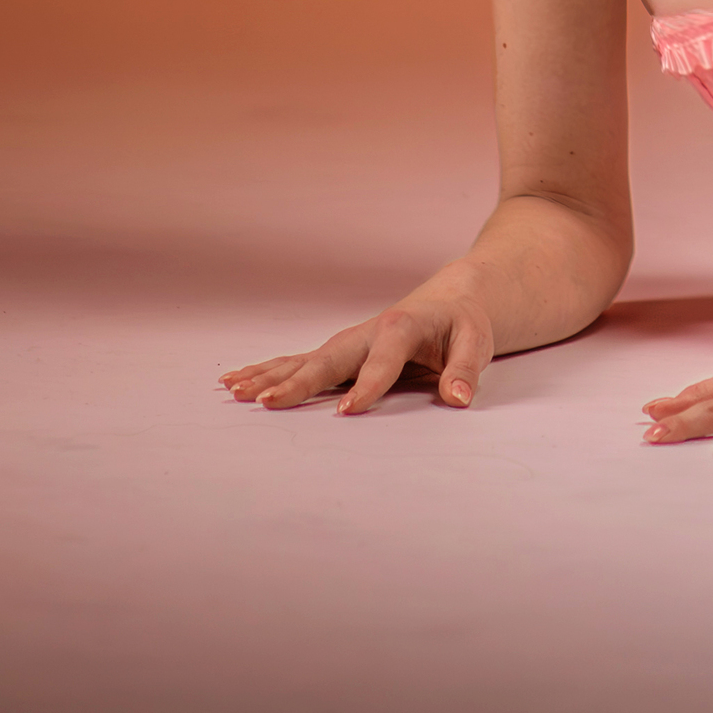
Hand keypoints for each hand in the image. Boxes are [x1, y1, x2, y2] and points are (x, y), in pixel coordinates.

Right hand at [220, 280, 494, 414]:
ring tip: (236, 391)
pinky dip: (268, 371)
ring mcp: (348, 342)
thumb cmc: (463, 325)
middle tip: (268, 402)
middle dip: (299, 381)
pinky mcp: (339, 352)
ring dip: (270, 375)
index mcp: (402, 328)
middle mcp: (367, 332)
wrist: (451, 301)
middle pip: (330, 358)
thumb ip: (466, 369)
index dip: (368, 386)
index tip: (348, 411)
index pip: (383, 361)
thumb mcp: (476, 342)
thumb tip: (459, 397)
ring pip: (304, 359)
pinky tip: (236, 382)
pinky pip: (298, 361)